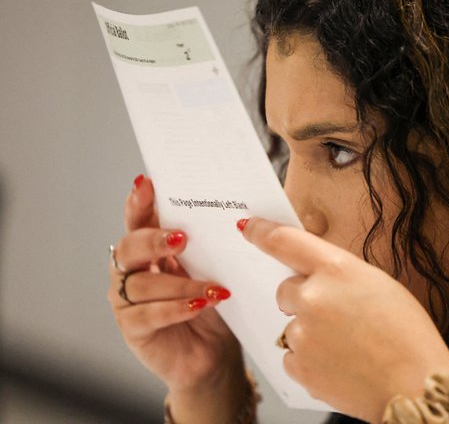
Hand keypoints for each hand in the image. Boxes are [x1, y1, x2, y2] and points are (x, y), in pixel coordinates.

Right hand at [108, 176, 241, 393]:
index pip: (138, 219)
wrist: (213, 352)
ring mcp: (127, 301)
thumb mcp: (213, 267)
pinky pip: (147, 316)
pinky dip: (175, 309)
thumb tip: (234, 215)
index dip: (138, 202)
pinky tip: (198, 306)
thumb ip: (209, 243)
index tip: (148, 184)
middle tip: (182, 238)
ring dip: (180, 284)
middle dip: (154, 240)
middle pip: (129, 247)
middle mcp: (132, 270)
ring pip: (142, 284)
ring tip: (213, 288)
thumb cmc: (212, 303)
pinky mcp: (133, 329)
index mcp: (149, 248)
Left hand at [241, 218, 448, 422]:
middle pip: (286, 290)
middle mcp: (312, 298)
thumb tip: (314, 276)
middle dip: (304, 300)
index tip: (249, 227)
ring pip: (291, 327)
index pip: (284, 241)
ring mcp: (302, 334)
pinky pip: (292, 356)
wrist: (415, 387)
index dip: (262, 231)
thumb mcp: (378, 285)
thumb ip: (339, 275)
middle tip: (337, 317)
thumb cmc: (407, 336)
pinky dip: (310, 360)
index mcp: (336, 270)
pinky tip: (340, 364)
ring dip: (310, 333)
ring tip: (348, 347)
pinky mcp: (298, 367)